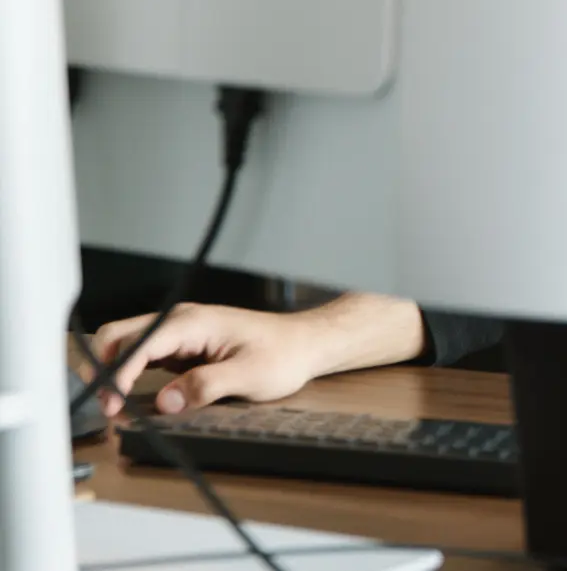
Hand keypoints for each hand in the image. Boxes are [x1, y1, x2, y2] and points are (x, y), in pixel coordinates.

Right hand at [87, 302, 333, 416]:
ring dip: (112, 370)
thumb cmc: (284, 354)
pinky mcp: (184, 345)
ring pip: (128, 344)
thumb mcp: (249, 375)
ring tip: (111, 403)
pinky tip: (128, 395)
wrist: (305, 344)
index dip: (118, 375)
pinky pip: (144, 355)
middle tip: (103, 404)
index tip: (112, 406)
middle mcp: (180, 321)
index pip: (139, 344)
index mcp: (193, 322)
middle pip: (120, 335)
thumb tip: (167, 401)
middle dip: (101, 366)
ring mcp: (180, 332)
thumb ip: (206, 386)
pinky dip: (129, 373)